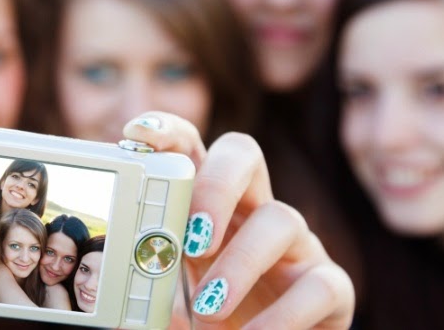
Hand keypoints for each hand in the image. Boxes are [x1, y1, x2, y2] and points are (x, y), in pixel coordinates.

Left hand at [123, 113, 353, 328]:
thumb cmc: (208, 320)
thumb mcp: (167, 298)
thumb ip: (144, 282)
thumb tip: (112, 281)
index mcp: (206, 205)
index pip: (190, 148)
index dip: (167, 132)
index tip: (136, 135)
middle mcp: (252, 210)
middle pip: (242, 154)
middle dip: (215, 185)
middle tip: (191, 238)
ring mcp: (296, 244)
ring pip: (281, 218)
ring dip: (240, 264)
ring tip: (209, 308)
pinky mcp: (330, 288)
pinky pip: (319, 284)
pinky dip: (282, 316)